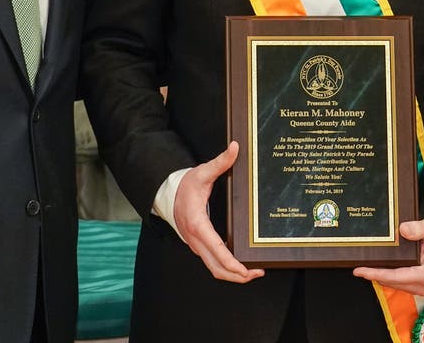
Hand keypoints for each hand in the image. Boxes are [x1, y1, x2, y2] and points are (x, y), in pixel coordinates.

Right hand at [173, 141, 264, 283]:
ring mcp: (196, 245)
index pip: (217, 250)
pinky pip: (212, 262)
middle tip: (258, 273)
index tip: (246, 270)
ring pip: (214, 269)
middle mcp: (196, 239)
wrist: (166, 193)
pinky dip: (226, 268)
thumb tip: (235, 147)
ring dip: (232, 275)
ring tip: (253, 272)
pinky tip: (240, 265)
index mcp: (198, 224)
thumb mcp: (202, 172)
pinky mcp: (198, 245)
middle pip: (217, 268)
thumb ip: (221, 162)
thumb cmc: (184, 185)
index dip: (232, 263)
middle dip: (237, 275)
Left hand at [352, 218, 423, 295]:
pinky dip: (384, 275)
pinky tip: (374, 266)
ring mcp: (418, 287)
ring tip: (362, 265)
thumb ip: (419, 227)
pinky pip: (394, 282)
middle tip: (356, 266)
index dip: (378, 274)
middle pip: (391, 282)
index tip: (361, 271)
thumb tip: (403, 230)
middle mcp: (422, 284)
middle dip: (374, 274)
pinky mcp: (413, 285)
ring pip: (391, 283)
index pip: (398, 276)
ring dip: (378, 275)